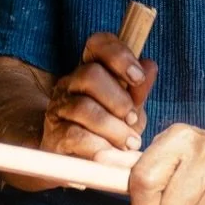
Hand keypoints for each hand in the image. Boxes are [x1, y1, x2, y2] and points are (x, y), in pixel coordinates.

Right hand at [41, 31, 156, 167]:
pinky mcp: (54, 135)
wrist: (78, 161)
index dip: (119, 55)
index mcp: (90, 69)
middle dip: (119, 99)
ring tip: (129, 143)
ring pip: (84, 107)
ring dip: (113, 128)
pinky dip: (99, 146)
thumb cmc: (108, 131)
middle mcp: (70, 83)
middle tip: (132, 119)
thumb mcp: (129, 110)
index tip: (138, 77)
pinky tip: (111, 153)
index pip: (98, 43)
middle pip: (90, 74)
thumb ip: (138, 91)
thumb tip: (150, 66)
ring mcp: (59, 108)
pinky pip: (76, 135)